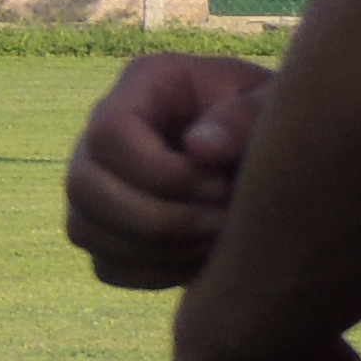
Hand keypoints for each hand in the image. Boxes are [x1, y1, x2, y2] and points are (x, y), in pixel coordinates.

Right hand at [68, 55, 272, 287]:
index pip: (109, 133)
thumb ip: (245, 116)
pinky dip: (153, 274)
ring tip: (215, 243)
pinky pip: (106, 266)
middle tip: (219, 224)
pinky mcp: (110, 229)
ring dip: (154, 251)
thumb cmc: (278, 120)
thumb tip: (199, 148)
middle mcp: (103, 133)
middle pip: (82, 186)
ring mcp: (100, 184)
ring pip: (84, 230)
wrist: (278, 159)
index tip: (220, 189)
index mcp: (143, 86)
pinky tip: (200, 259)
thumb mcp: (274, 104)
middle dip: (154, 219)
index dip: (159, 173)